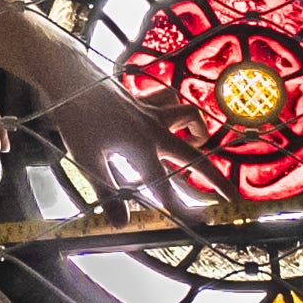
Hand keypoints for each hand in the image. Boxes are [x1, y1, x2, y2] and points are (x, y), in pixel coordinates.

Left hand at [35, 72, 201, 215]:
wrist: (69, 79)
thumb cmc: (77, 120)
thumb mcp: (87, 161)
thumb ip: (107, 193)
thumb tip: (121, 224)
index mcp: (140, 149)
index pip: (165, 188)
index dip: (183, 209)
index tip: (201, 223)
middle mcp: (153, 130)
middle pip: (193, 156)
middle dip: (215, 178)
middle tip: (232, 196)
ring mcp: (152, 111)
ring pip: (189, 114)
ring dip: (197, 131)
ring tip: (194, 145)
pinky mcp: (145, 99)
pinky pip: (171, 99)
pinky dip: (176, 108)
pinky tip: (169, 118)